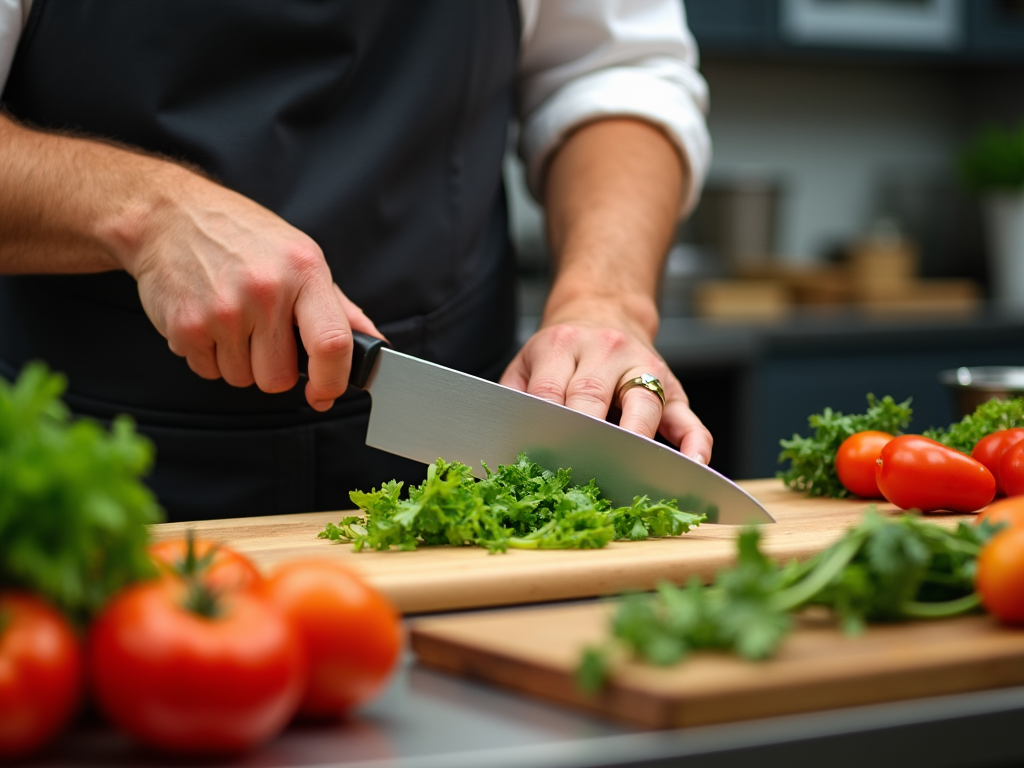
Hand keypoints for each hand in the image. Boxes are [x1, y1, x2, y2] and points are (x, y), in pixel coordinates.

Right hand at [115, 169, 379, 410]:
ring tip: (232, 319)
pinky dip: (209, 356)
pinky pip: (208, 372)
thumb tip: (375, 346)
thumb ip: (340, 309)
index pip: (332, 344)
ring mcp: (223, 311)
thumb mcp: (302, 257)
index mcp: (304, 272)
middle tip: (263, 333)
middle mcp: (265, 291)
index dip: (333, 381)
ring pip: (242, 379)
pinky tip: (208, 320)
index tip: (326, 393)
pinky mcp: (186, 327)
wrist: (170, 216)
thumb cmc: (242, 236)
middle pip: (279, 379)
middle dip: (273, 368)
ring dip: (239, 361)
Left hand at [500, 303, 712, 463]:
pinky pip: (688, 416)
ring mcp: (644, 367)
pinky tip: (693, 465)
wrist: (603, 310)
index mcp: (561, 346)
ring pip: (644, 402)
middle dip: (585, 437)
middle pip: (593, 395)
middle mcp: (605, 351)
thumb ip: (515, 398)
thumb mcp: (527, 361)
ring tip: (630, 474)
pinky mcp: (674, 387)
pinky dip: (694, 443)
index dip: (544, 426)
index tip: (541, 460)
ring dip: (636, 439)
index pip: (550, 390)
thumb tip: (503, 448)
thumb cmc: (561, 350)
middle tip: (577, 475)